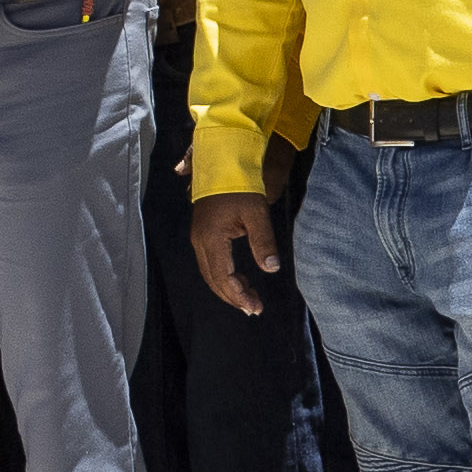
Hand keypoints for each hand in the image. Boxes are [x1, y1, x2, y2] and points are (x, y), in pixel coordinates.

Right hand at [190, 191, 286, 315]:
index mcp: (211, 237)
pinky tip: (242, 279)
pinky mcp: (203, 233)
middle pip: (213, 279)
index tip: (254, 307)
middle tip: (254, 309)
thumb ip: (263, 242)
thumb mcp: (257, 213)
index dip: (238, 295)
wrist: (222, 162)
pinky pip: (211, 262)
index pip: (222, 276)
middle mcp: (200, 240)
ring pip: (210, 272)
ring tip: (250, 298)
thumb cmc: (241, 185)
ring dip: (229, 288)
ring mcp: (199, 237)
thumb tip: (272, 268)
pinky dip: (225, 275)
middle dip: (233, 297)